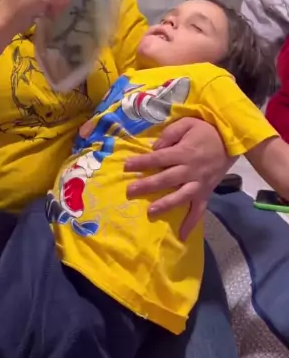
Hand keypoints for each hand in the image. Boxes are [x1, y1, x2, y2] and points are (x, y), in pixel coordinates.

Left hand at [124, 118, 232, 240]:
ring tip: (150, 212)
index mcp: (184, 152)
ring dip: (166, 204)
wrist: (232, 140)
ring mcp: (199, 183)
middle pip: (166, 179)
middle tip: (130, 191)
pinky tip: (181, 235)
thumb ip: (170, 134)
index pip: (159, 158)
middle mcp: (190, 170)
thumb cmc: (206, 130)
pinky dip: (191, 223)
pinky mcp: (206, 192)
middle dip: (147, 185)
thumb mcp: (187, 122)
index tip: (126, 166)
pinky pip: (199, 210)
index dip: (142, 162)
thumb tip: (155, 148)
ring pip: (181, 196)